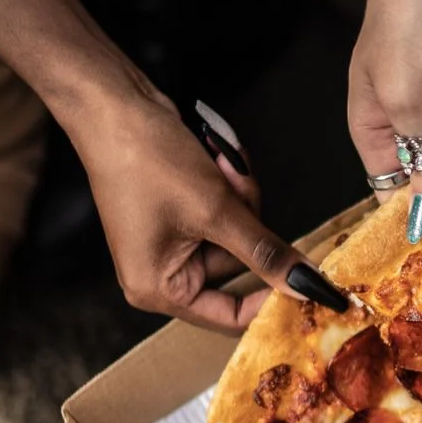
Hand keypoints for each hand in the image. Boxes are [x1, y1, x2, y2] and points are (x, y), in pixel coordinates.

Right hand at [71, 89, 341, 332]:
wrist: (114, 106)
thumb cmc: (147, 161)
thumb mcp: (215, 210)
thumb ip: (265, 251)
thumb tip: (305, 286)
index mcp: (159, 289)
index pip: (230, 316)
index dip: (271, 299)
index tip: (308, 281)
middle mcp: (162, 273)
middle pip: (238, 266)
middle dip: (249, 223)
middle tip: (239, 187)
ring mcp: (172, 243)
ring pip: (238, 233)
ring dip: (241, 198)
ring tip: (224, 166)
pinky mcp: (181, 214)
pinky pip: (225, 213)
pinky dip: (230, 188)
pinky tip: (220, 160)